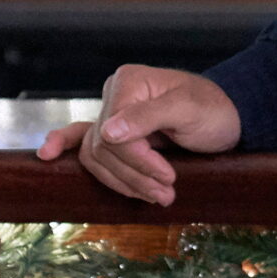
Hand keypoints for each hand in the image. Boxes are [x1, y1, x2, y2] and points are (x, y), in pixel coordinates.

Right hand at [35, 64, 240, 205]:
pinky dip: (65, 147)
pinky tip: (47, 155)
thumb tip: (106, 133)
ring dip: (123, 181)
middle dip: (134, 175)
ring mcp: (112, 114)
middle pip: (103, 148)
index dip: (138, 160)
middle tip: (167, 193)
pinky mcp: (115, 133)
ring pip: (96, 157)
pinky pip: (82, 141)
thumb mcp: (188, 109)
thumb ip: (147, 116)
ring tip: (156, 195)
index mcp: (129, 82)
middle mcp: (115, 95)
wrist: (229, 118)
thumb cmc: (213, 110)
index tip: (168, 177)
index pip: (114, 133)